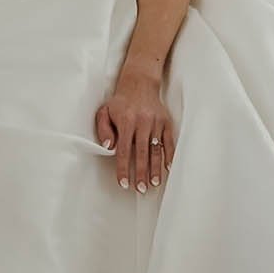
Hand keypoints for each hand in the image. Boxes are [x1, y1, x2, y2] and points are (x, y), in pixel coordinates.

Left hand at [94, 62, 175, 193]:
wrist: (139, 83)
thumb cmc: (120, 101)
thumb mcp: (104, 112)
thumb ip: (103, 130)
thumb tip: (108, 147)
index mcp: (126, 122)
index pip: (124, 150)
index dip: (123, 168)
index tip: (123, 183)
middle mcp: (142, 123)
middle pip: (142, 153)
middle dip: (141, 173)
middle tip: (140, 189)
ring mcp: (155, 123)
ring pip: (156, 150)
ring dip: (155, 168)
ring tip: (154, 183)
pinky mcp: (166, 122)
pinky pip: (169, 142)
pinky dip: (169, 155)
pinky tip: (168, 168)